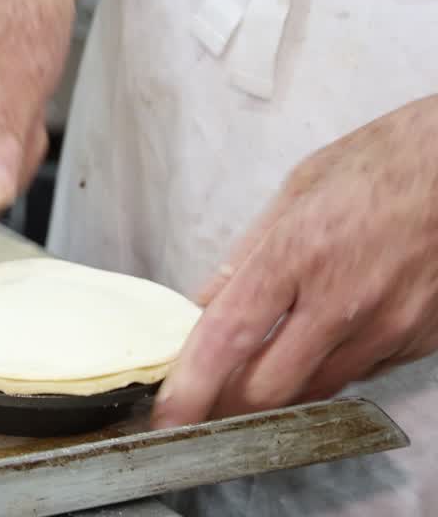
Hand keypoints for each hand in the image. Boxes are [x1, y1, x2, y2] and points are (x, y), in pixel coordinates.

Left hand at [152, 95, 437, 427]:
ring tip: (251, 378)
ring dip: (278, 393)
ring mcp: (386, 327)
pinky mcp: (417, 341)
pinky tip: (317, 347)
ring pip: (315, 392)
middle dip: (227, 406)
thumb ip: (247, 254)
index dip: (193, 387)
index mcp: (297, 255)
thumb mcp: (297, 191)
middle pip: (269, 387)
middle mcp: (342, 301)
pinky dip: (327, 371)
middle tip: (202, 406)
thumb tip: (206, 302)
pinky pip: (358, 375)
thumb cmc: (383, 164)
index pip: (229, 338)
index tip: (168, 418)